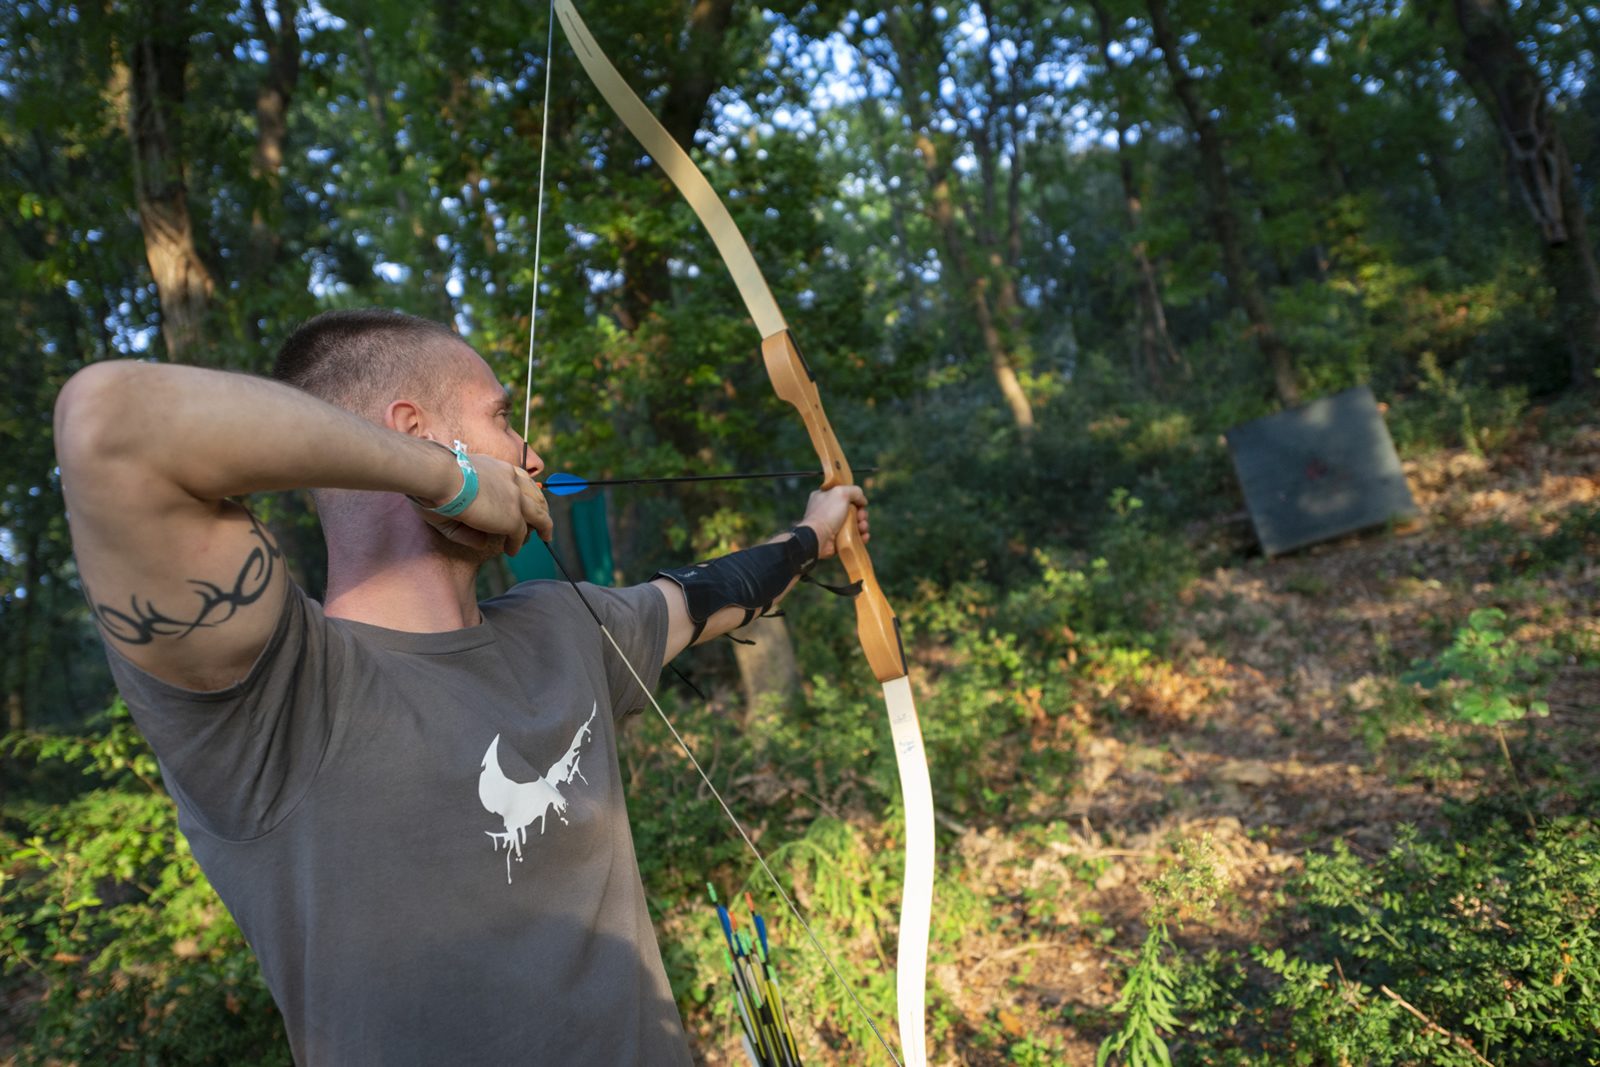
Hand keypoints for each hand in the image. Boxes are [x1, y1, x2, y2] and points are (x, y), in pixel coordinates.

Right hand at [413, 453, 551, 554]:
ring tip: (544, 537)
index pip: (521, 479)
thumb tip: (483, 541)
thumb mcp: (455, 491)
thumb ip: (470, 513)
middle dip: (541, 508)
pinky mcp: (512, 518)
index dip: (528, 491)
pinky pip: (520, 534)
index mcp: (498, 468)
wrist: (437, 475)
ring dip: (543, 527)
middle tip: (541, 522)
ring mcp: (514, 499)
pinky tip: (512, 551)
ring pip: (538, 515)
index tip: (527, 500)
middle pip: (536, 495)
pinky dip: (517, 544)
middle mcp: (511, 480)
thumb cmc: (435, 480)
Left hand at [798, 484, 868, 559]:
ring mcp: (832, 526)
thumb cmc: (827, 513)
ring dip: (863, 525)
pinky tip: (864, 536)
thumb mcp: (841, 493)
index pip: (843, 494)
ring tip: (863, 527)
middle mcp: (827, 511)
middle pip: (852, 510)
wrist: (818, 538)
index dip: (854, 498)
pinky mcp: (837, 540)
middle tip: (861, 517)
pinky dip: (860, 536)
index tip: (860, 503)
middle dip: (861, 514)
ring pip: (854, 524)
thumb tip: (863, 501)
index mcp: (824, 497)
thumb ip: (855, 491)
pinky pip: (853, 537)